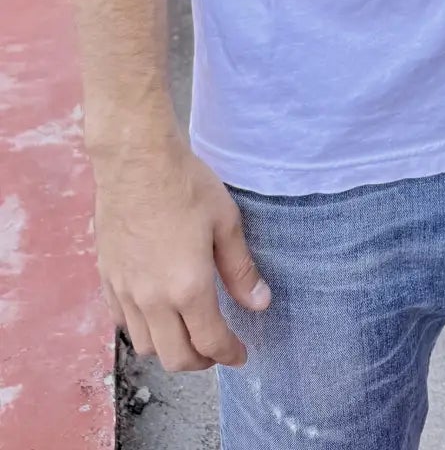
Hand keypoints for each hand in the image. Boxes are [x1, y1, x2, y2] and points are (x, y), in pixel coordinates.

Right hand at [92, 137, 270, 372]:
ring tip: (188, 332)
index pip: (210, 341)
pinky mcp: (107, 278)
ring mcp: (125, 291)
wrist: (136, 160)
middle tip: (217, 348)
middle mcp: (152, 299)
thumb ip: (241, 270)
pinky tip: (156, 312)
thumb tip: (260, 304)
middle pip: (175, 357)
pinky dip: (142, 329)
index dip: (229, 354)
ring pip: (146, 345)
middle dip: (201, 361)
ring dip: (170, 348)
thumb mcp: (226, 222)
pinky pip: (122, 322)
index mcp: (187, 288)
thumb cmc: (186, 185)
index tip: (241, 355)